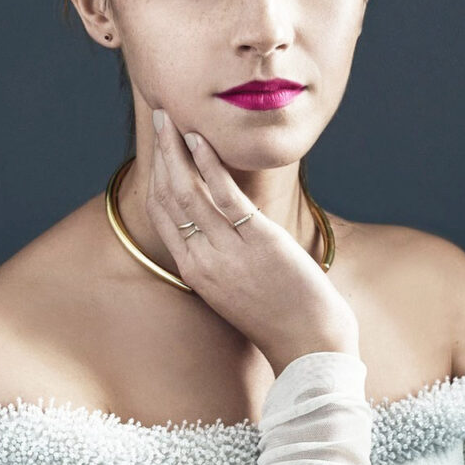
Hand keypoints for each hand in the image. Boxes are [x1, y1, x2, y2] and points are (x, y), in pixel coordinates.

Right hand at [145, 108, 359, 374]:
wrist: (309, 346)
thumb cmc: (279, 317)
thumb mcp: (236, 287)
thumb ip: (222, 256)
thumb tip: (222, 223)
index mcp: (195, 271)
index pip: (161, 214)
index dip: (155, 175)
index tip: (158, 146)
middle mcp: (202, 260)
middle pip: (168, 196)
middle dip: (161, 153)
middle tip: (161, 118)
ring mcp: (227, 250)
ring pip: (188, 190)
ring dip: (177, 149)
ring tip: (172, 119)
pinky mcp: (257, 240)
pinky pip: (223, 195)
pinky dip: (208, 164)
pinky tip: (200, 140)